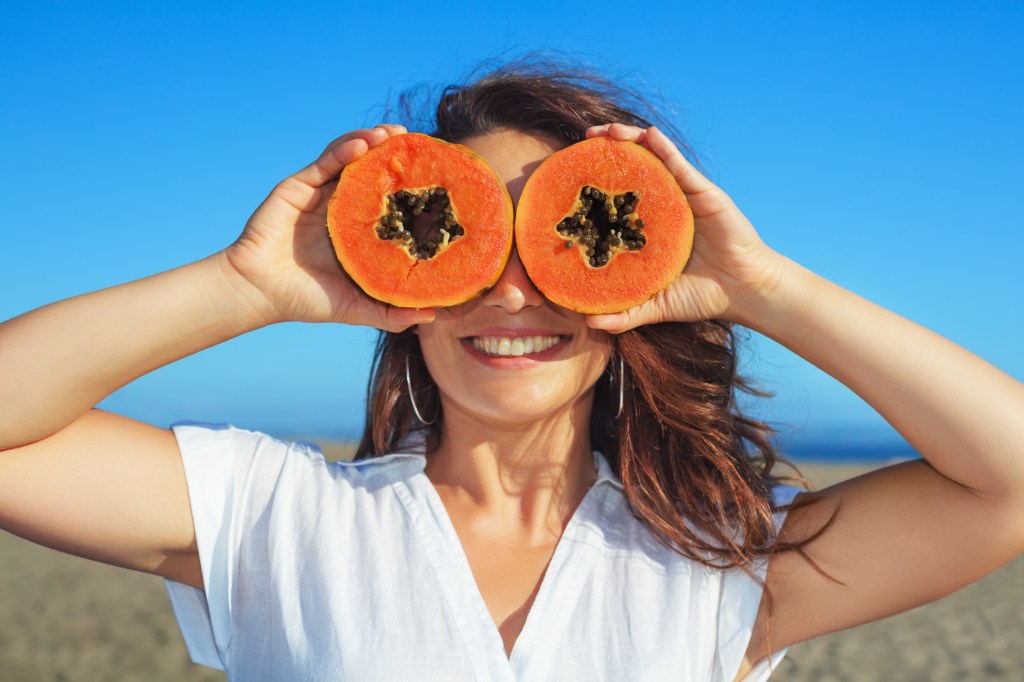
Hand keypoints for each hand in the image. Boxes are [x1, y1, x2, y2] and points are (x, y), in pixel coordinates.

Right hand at [222, 125, 435, 330]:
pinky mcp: (300, 186)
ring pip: (351, 159)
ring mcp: (322, 194)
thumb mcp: (358, 308)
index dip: (410, 187)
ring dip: (373, 142)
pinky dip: (344, 149)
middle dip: (395, 155)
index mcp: (358, 231)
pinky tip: (362, 144)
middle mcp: (343, 208)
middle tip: (417, 143)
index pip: (390, 201)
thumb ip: (392, 313)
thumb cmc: (307, 300)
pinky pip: (325, 162)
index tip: (435, 175)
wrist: (259, 291)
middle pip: (373, 173)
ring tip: (394, 134)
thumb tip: (432, 314)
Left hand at [584, 124, 785, 332]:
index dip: (596, 183)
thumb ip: (625, 314)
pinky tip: (648, 134)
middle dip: (607, 150)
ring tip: (606, 132)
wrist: (745, 291)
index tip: (569, 176)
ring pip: (653, 158)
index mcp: (650, 226)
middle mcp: (664, 205)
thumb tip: (588, 323)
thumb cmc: (702, 296)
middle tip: (583, 140)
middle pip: (632, 169)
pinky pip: (679, 165)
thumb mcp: (656, 305)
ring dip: (629, 139)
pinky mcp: (703, 192)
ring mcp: (683, 195)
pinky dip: (664, 148)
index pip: (618, 198)